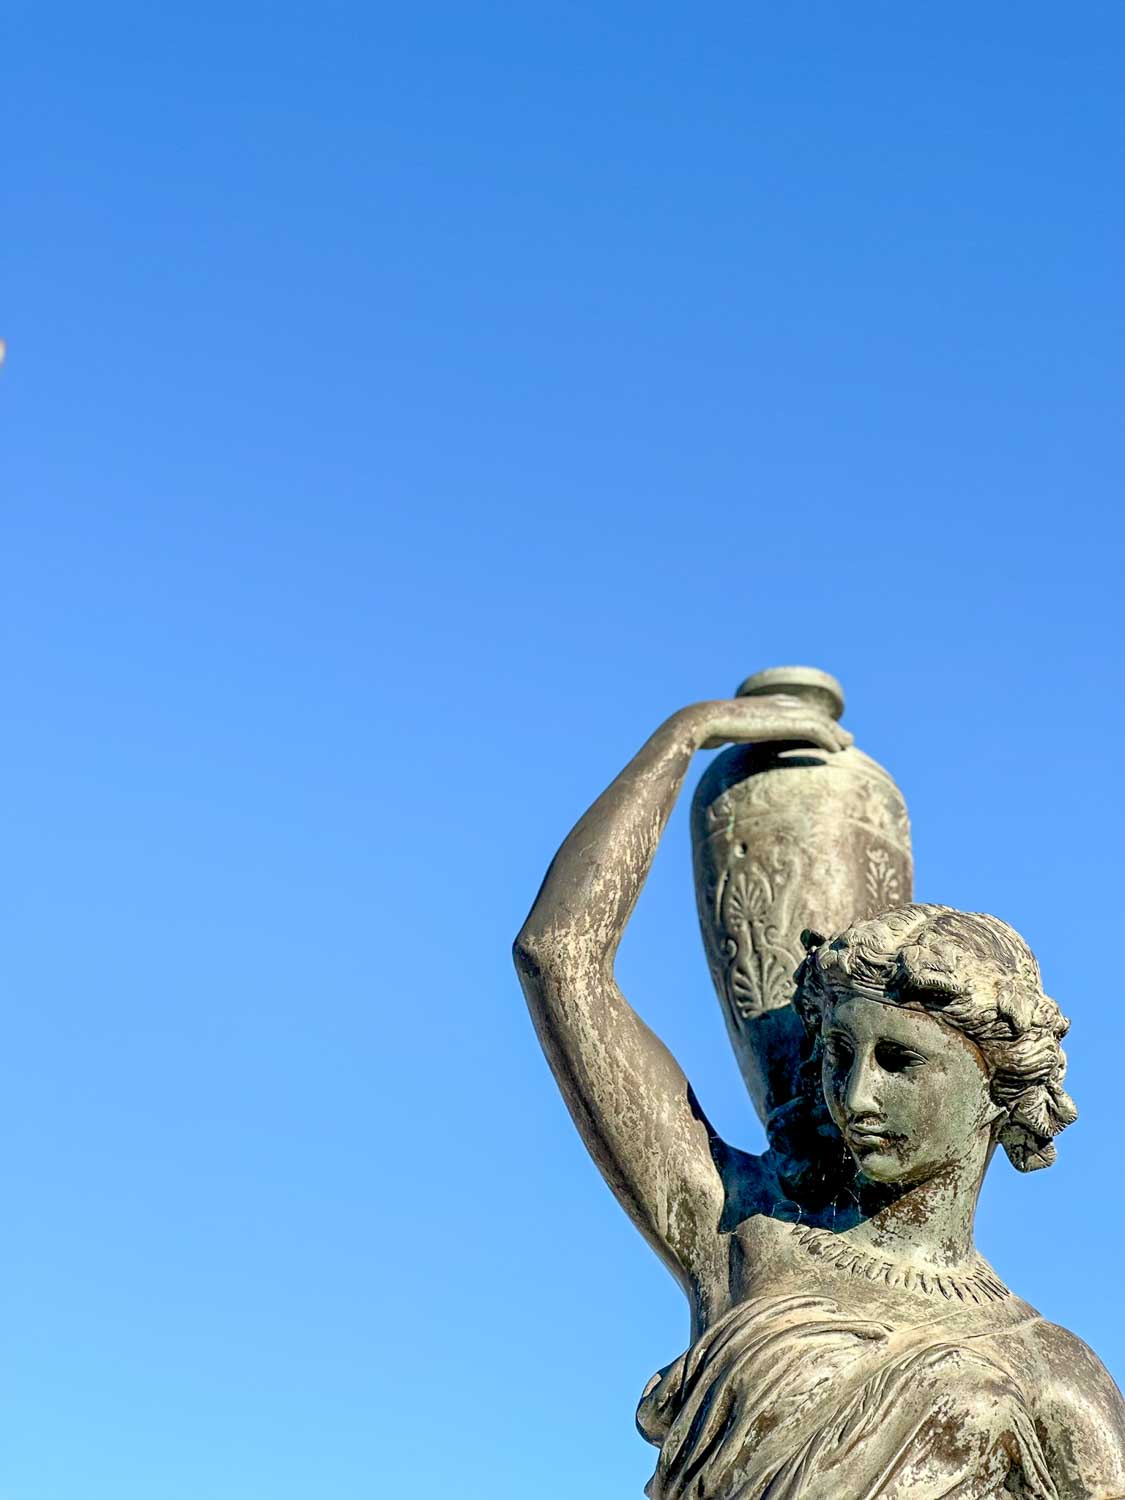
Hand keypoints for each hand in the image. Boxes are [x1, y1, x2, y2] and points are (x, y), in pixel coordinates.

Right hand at [683, 695, 852, 753]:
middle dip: (830, 725)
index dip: (812, 719)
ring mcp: (782, 711)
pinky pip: (814, 731)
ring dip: (835, 733)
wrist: (706, 720)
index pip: (796, 708)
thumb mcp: (722, 731)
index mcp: (765, 704)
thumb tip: (715, 743)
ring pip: (818, 721)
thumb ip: (728, 733)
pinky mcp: (785, 722)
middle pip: (812, 713)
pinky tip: (835, 751)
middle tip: (845, 738)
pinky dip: (827, 739)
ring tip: (846, 745)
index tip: (822, 730)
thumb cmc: (706, 728)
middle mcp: (777, 703)